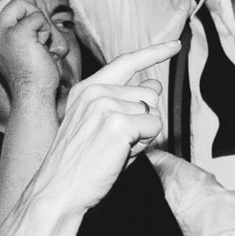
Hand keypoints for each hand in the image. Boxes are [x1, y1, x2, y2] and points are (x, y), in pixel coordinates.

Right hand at [0, 0, 61, 104]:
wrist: (32, 91)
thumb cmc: (30, 67)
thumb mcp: (23, 36)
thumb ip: (20, 14)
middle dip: (29, 12)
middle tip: (35, 37)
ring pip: (24, 3)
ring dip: (39, 21)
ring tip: (38, 43)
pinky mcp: (15, 33)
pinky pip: (38, 17)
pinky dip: (46, 31)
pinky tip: (42, 48)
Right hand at [26, 41, 176, 213]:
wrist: (58, 190)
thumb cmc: (81, 164)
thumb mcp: (101, 125)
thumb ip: (126, 103)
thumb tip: (155, 84)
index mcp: (86, 89)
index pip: (126, 62)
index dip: (154, 53)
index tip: (175, 45)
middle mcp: (95, 91)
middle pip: (149, 95)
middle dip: (145, 121)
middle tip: (119, 143)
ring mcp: (105, 104)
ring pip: (153, 112)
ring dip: (144, 134)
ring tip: (116, 149)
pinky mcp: (117, 122)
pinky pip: (154, 127)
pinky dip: (144, 144)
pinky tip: (120, 154)